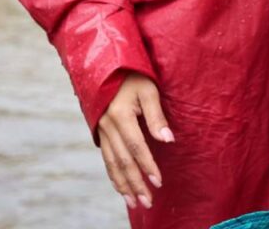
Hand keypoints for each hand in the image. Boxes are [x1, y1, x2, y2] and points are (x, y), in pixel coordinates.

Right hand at [98, 73, 173, 211]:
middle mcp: (108, 126)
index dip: (147, 166)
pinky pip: (105, 158)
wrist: (109, 66)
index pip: (136, 147)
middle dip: (135, 183)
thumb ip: (157, 116)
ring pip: (112, 163)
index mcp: (120, 115)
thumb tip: (168, 140)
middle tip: (147, 202)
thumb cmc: (134, 75)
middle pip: (123, 161)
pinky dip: (113, 175)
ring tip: (134, 203)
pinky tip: (121, 187)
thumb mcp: (149, 89)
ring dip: (123, 185)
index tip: (158, 182)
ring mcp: (101, 130)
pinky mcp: (99, 132)